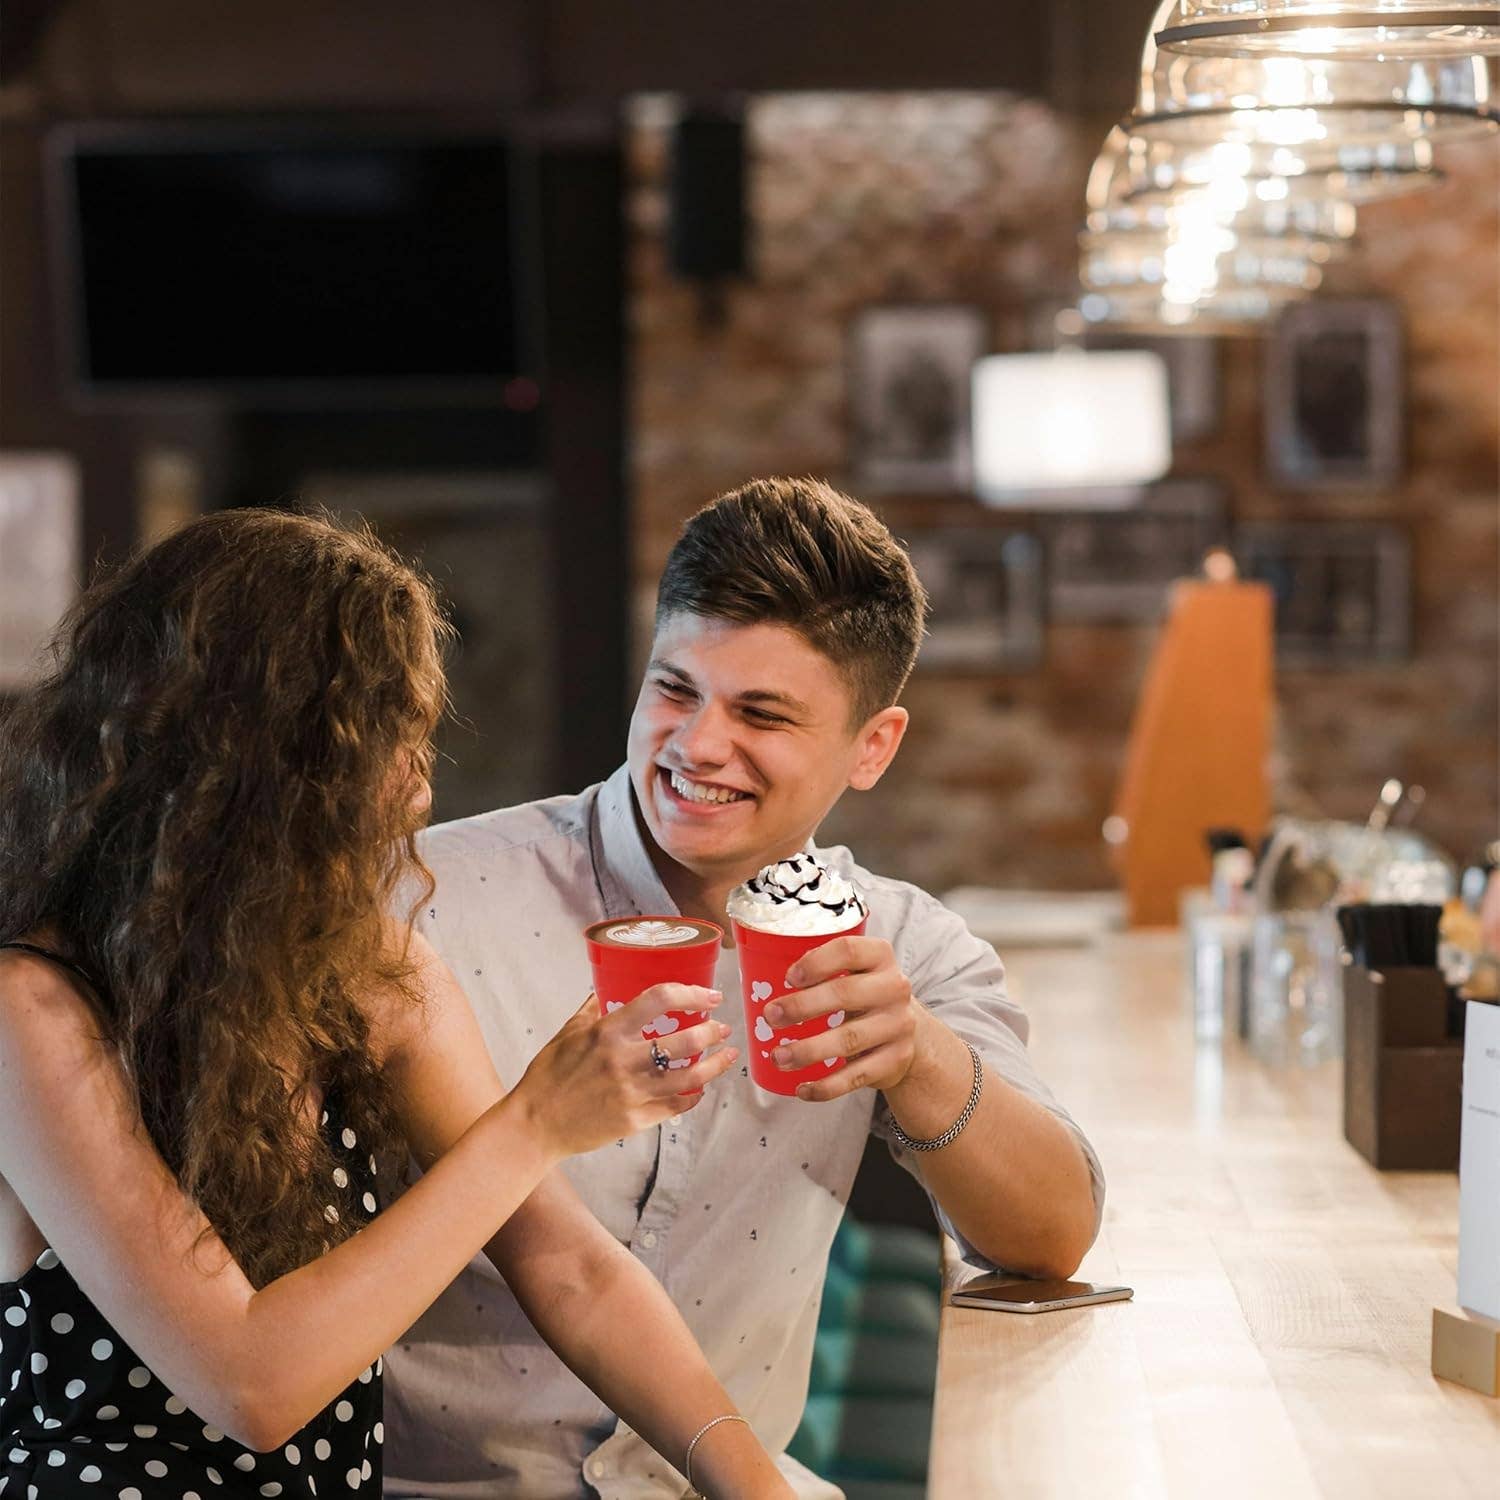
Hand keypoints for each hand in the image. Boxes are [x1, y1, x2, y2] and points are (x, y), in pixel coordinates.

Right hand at [513, 985, 736, 1156]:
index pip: (660, 999)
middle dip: (712, 1031)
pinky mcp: (633, 1121)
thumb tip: (605, 990)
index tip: (710, 996)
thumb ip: (591, 1010)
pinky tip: (700, 1089)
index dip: (692, 994)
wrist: (533, 1125)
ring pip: (689, 1077)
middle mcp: (622, 1060)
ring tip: (727, 1056)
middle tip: (722, 1028)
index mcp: (607, 1031)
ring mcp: (631, 1093)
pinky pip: (674, 1106)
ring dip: (715, 1065)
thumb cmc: (547, 1077)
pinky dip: (693, 1096)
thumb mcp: (567, 1034)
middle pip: (685, 1040)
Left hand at [763, 936, 916, 1101]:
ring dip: (808, 1051)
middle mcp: (894, 988)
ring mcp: (898, 1025)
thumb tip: (766, 979)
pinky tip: (803, 1089)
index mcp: (880, 957)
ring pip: (849, 1040)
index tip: (788, 977)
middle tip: (770, 1016)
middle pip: (845, 994)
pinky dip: (826, 1087)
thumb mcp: (854, 971)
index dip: (816, 962)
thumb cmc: (864, 994)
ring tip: (779, 1057)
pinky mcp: (895, 1059)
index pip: (849, 950)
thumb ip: (823, 968)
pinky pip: (856, 1076)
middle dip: (802, 1006)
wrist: (906, 1031)